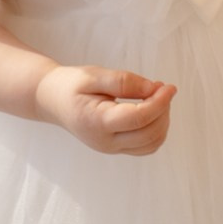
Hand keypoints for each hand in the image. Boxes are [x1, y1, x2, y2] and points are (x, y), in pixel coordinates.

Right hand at [36, 64, 176, 154]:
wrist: (52, 100)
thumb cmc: (72, 85)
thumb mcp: (95, 75)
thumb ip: (124, 82)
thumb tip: (154, 89)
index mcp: (96, 122)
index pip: (139, 118)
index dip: (160, 102)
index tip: (169, 86)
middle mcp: (105, 142)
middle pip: (149, 134)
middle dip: (163, 110)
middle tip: (161, 88)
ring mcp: (111, 148)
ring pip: (151, 143)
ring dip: (163, 121)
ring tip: (155, 97)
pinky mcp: (117, 148)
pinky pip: (146, 146)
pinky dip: (157, 129)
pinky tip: (152, 110)